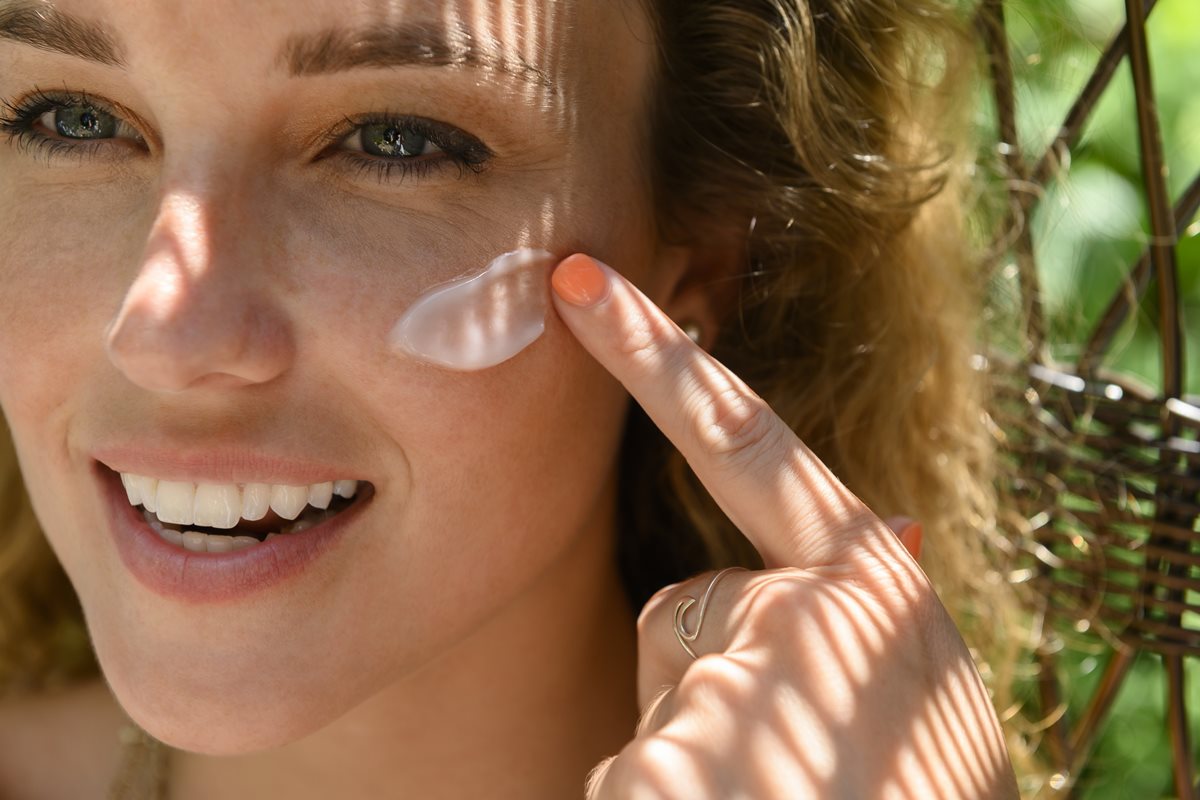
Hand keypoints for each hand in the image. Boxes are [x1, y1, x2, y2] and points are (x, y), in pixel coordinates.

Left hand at [550, 255, 1017, 799]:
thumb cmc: (879, 787)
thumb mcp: (899, 688)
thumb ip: (856, 601)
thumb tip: (901, 523)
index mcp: (884, 590)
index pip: (747, 442)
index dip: (657, 359)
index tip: (578, 284)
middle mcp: (843, 616)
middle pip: (697, 607)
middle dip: (708, 677)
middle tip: (777, 762)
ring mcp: (772, 675)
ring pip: (679, 683)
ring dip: (698, 753)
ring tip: (771, 795)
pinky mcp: (705, 728)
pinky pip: (644, 755)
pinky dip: (666, 796)